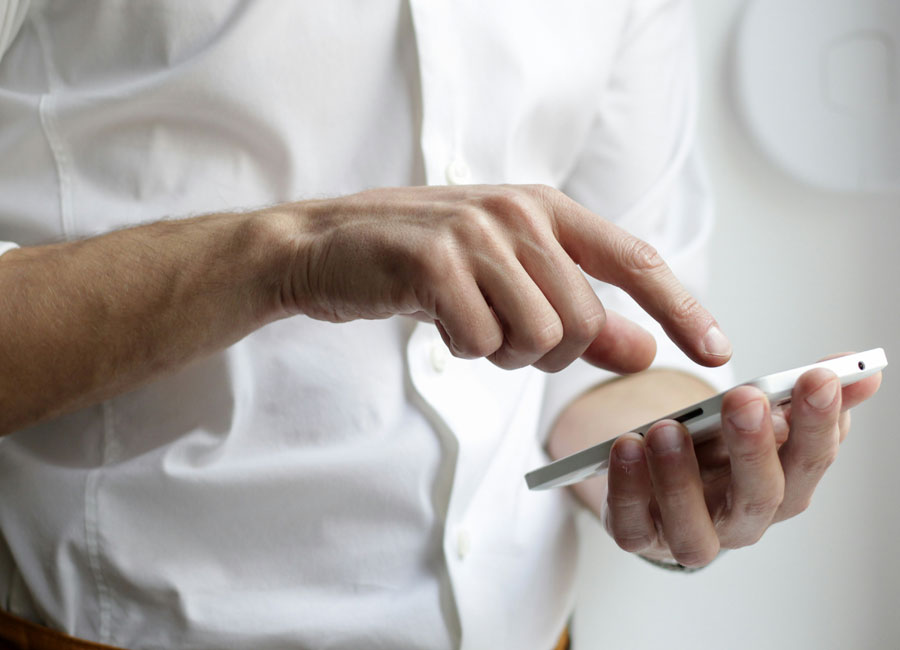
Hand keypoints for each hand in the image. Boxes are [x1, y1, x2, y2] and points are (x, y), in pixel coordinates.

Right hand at [281, 184, 730, 372]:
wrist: (327, 246)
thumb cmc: (423, 263)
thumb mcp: (508, 279)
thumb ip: (579, 313)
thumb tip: (643, 350)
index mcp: (546, 208)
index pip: (636, 261)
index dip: (682, 308)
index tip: (717, 351)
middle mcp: (519, 212)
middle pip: (582, 321)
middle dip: (548, 351)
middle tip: (501, 334)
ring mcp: (476, 234)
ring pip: (537, 336)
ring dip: (502, 352)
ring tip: (467, 321)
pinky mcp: (433, 262)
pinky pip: (481, 343)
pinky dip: (463, 349)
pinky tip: (436, 319)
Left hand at [602, 360, 881, 566]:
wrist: (660, 483)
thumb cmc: (716, 452)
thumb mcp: (757, 419)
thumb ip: (802, 396)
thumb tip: (862, 371)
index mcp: (782, 488)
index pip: (811, 461)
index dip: (819, 422)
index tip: (818, 377)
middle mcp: (742, 521)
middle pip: (760, 497)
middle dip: (754, 447)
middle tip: (745, 399)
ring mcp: (689, 535)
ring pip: (693, 527)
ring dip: (681, 477)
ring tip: (667, 429)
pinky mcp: (640, 536)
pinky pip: (632, 526)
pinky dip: (627, 489)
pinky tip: (626, 447)